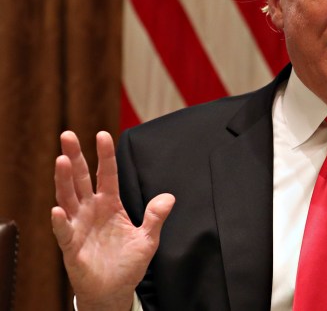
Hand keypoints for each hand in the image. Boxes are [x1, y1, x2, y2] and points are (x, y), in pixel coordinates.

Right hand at [51, 131, 174, 310]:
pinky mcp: (71, 246)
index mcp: (110, 204)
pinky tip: (58, 210)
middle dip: (75, 157)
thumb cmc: (128, 263)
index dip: (105, 155)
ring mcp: (79, 226)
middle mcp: (91, 210)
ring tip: (61, 161)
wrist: (114, 291)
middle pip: (81, 179)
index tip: (102, 134)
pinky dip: (61, 221)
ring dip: (64, 180)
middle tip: (68, 135)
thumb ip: (156, 217)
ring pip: (68, 198)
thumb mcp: (148, 239)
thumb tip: (169, 197)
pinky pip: (64, 232)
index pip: (107, 174)